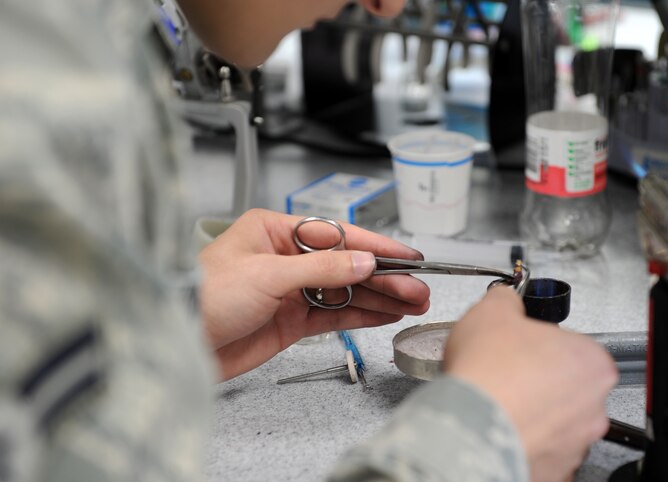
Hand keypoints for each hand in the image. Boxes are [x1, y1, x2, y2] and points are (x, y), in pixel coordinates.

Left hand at [198, 209, 429, 379]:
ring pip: (346, 291)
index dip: (376, 247)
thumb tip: (364, 263)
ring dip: (379, 297)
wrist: (177, 342)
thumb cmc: (204, 295)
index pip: (339, 236)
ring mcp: (290, 291)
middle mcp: (286, 258)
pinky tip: (386, 314)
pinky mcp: (290, 321)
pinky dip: (361, 315)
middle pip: (347, 265)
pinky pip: (334, 314)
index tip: (407, 256)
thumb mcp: (267, 274)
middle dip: (385, 277)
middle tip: (418, 288)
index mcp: (275, 232)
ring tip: (413, 302)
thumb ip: (322, 270)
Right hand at [442, 287, 616, 481]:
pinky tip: (500, 428)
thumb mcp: (493, 311)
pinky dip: (523, 441)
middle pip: (566, 385)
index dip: (538, 345)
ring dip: (532, 412)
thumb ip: (506, 300)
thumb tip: (504, 299)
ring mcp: (576, 442)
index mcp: (592, 361)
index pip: (569, 346)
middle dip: (538, 381)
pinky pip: (540, 449)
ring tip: (498, 404)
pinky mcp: (555, 471)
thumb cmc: (488, 374)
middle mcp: (594, 406)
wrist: (469, 428)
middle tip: (505, 375)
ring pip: (555, 421)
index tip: (518, 348)